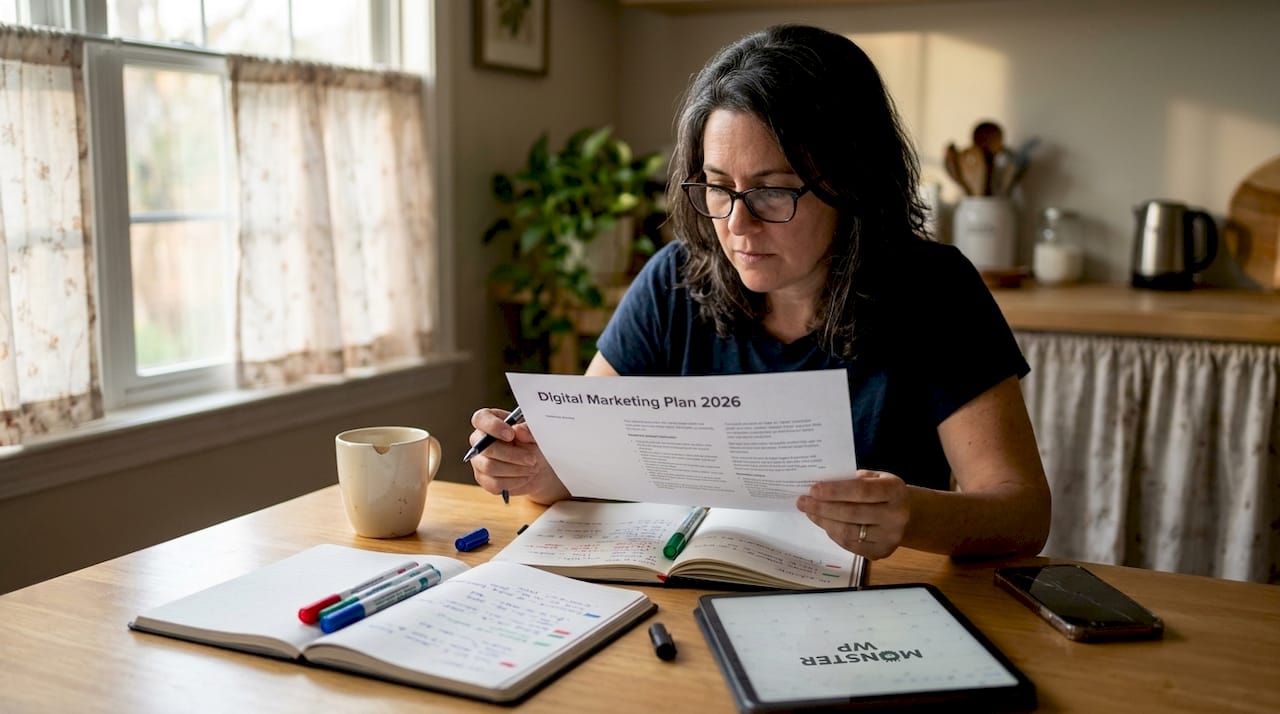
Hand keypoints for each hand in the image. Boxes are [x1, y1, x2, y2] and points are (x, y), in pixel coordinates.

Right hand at [467, 408, 568, 504]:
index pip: (480, 419)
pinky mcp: (483, 479)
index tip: (511, 435)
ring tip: (533, 468)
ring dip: (516, 469)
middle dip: (512, 455)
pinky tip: (525, 477)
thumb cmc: (531, 443)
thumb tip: (519, 431)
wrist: (537, 465)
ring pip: (490, 467)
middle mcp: (479, 440)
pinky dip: (514, 481)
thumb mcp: (534, 433)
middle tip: (532, 459)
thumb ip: (528, 430)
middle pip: (486, 448)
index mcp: (489, 421)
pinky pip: (494, 483)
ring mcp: (479, 461)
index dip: (493, 426)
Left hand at [796, 470, 910, 559]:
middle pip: (852, 513)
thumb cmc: (883, 492)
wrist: (908, 515)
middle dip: (823, 507)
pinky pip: (850, 545)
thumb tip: (820, 485)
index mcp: (894, 491)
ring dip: (824, 522)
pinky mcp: (881, 552)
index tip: (813, 489)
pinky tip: (824, 523)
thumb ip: (852, 480)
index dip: (835, 491)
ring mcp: (890, 537)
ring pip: (848, 532)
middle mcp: (896, 516)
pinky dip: (833, 533)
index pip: (861, 491)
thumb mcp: (875, 478)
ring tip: (809, 512)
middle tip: (803, 502)